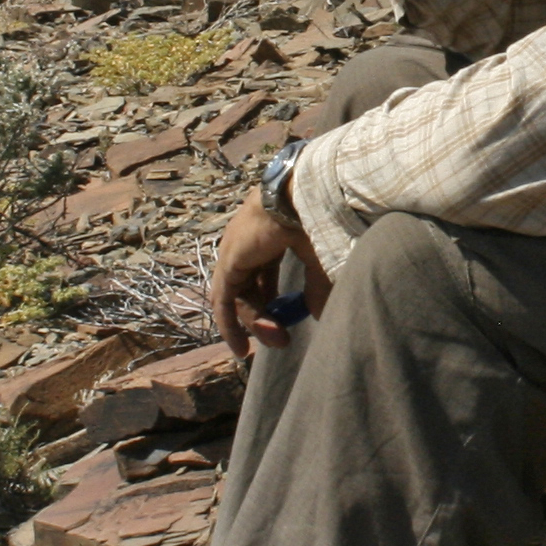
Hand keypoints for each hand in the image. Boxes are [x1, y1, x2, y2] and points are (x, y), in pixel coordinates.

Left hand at [209, 194, 326, 358]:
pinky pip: (223, 300)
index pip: (265, 271)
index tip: (285, 323)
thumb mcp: (322, 259)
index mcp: (272, 233)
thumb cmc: (319, 219)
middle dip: (266, 315)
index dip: (272, 299)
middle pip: (250, 286)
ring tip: (278, 341)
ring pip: (238, 296)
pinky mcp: (228, 261)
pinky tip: (241, 349)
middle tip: (284, 339)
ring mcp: (235, 249)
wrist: (307, 196)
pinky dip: (229, 325)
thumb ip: (318, 286)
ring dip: (256, 323)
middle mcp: (249, 241)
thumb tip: (319, 314)